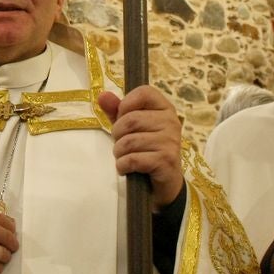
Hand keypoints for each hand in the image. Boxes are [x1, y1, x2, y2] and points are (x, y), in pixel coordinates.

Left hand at [97, 86, 183, 208]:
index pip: (144, 92)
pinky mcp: (166, 160)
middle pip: (131, 119)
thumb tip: (102, 96)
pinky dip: (122, 166)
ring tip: (125, 157)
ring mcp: (170, 141)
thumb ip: (116, 111)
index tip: (122, 117)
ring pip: (129, 141)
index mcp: (165, 108)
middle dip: (117, 134)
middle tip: (121, 144)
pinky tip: (126, 168)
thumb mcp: (131, 128)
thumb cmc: (146, 149)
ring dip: (119, 153)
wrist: (165, 181)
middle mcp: (171, 121)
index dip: (126, 104)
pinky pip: (132, 159)